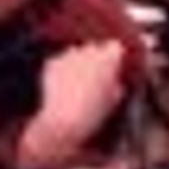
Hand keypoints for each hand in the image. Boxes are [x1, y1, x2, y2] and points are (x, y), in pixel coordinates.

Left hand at [19, 41, 127, 168]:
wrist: (63, 120)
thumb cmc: (93, 112)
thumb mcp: (115, 100)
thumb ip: (116, 82)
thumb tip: (114, 79)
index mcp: (108, 58)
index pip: (115, 47)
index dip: (113, 58)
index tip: (112, 68)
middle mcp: (88, 51)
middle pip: (94, 48)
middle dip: (95, 59)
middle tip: (95, 77)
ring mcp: (68, 55)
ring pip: (76, 53)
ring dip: (77, 63)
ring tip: (77, 83)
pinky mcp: (52, 62)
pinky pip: (60, 62)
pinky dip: (62, 70)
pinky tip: (63, 86)